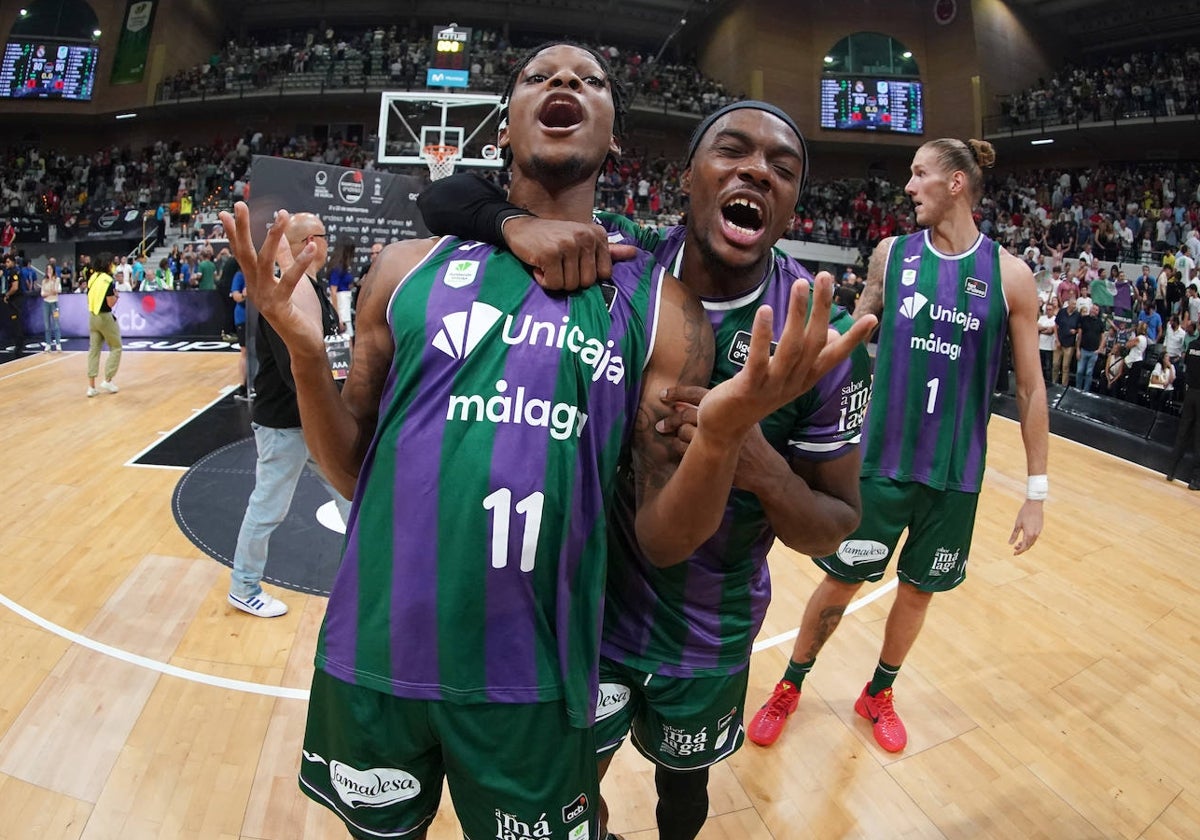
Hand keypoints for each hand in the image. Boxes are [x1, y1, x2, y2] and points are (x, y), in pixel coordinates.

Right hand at [218, 203, 323, 349]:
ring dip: (273, 237)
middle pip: (245, 253)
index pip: (243, 253)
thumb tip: (285, 237)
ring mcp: (265, 298)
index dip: (235, 233)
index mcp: (257, 281)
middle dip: (242, 228)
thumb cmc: (300, 313)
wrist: (306, 344)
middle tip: (239, 204)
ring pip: (264, 262)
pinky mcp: (279, 307)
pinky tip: (310, 247)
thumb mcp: (294, 281)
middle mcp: (256, 288)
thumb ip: (287, 260)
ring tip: (281, 216)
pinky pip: (288, 280)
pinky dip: (300, 263)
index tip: (226, 213)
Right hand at [502, 216, 636, 290]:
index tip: (573, 263)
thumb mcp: (583, 240)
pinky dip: (544, 281)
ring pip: (570, 285)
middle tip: (559, 264)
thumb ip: (609, 250)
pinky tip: (540, 266)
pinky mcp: (551, 254)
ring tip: (549, 263)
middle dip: (570, 279)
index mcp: (597, 234)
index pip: (604, 274)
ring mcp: (568, 245)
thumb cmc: (554, 237)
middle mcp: (585, 237)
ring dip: (556, 280)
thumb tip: (635, 253)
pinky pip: (554, 284)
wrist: (521, 227)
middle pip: (587, 282)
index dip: (586, 275)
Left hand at [656, 384, 781, 492]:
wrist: (763, 467)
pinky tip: (678, 448)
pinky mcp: (711, 456)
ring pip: (685, 432)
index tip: (663, 394)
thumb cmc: (754, 441)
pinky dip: (678, 448)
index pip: (698, 393)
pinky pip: (685, 451)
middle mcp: (721, 420)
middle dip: (671, 419)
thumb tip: (696, 400)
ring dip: (675, 434)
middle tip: (660, 425)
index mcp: (728, 406)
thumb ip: (724, 406)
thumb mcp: (745, 416)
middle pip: (687, 414)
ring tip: (671, 437)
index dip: (678, 393)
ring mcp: (716, 439)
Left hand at [692, 273, 875, 444]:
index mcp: (805, 379)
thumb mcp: (787, 377)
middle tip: (825, 277)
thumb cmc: (755, 395)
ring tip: (801, 285)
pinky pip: (758, 359)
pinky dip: (763, 336)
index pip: (835, 356)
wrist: (725, 428)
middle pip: (814, 342)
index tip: (873, 318)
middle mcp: (794, 382)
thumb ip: (809, 357)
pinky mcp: (748, 388)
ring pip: (791, 347)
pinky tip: (766, 311)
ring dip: (797, 314)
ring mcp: (772, 386)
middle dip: (821, 309)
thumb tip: (834, 331)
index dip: (854, 338)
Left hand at [1008, 499, 1042, 554]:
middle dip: (1022, 548)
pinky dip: (1029, 540)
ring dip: (1026, 544)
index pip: (1024, 546)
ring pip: (1032, 542)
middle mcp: (1035, 534)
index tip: (1014, 554)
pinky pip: (1035, 537)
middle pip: (1029, 545)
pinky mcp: (1040, 528)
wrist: (1034, 504)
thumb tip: (1010, 544)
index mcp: (1029, 534)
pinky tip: (1025, 537)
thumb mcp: (1017, 524)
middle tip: (1014, 548)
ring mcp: (1039, 531)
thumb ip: (1014, 535)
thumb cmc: (1024, 513)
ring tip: (1018, 543)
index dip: (1019, 551)